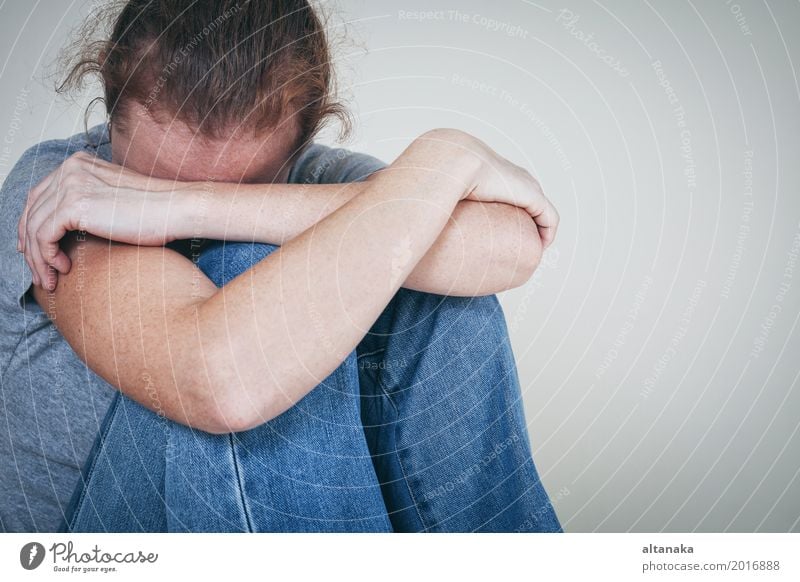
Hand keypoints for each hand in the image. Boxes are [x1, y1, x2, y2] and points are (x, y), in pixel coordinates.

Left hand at [17, 151, 180, 289]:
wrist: (177, 208)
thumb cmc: (157, 211)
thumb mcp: (115, 200)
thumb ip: (91, 204)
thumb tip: (71, 227)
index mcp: (79, 163)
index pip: (40, 195)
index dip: (31, 224)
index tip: (33, 250)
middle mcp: (71, 168)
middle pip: (32, 210)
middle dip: (29, 245)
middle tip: (38, 271)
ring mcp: (71, 184)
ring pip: (34, 227)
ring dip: (38, 258)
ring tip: (50, 279)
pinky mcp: (75, 204)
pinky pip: (44, 236)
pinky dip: (47, 257)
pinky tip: (63, 268)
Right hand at [422, 128, 559, 247]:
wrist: (451, 161)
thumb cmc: (440, 176)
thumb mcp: (441, 190)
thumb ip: (441, 201)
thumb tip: (429, 219)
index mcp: (497, 171)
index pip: (512, 190)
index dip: (510, 211)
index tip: (501, 233)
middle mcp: (516, 177)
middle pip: (531, 201)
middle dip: (529, 222)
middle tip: (518, 246)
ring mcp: (526, 185)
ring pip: (542, 212)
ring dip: (538, 231)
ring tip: (530, 250)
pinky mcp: (533, 197)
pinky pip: (549, 219)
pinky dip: (547, 234)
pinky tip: (540, 248)